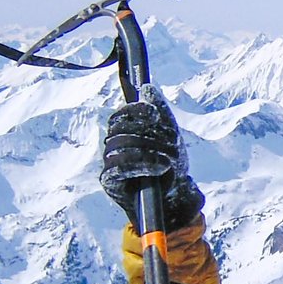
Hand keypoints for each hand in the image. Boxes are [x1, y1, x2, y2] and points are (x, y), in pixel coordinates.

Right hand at [99, 90, 202, 230]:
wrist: (172, 196)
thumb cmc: (169, 164)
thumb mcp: (171, 135)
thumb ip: (160, 111)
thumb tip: (147, 88)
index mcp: (124, 132)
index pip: (120, 115)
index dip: (135, 111)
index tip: (153, 114)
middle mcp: (113, 145)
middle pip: (121, 130)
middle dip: (151, 135)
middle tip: (173, 145)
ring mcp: (109, 163)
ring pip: (120, 147)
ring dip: (150, 151)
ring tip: (170, 160)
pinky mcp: (110, 182)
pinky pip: (118, 168)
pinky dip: (141, 165)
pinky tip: (160, 168)